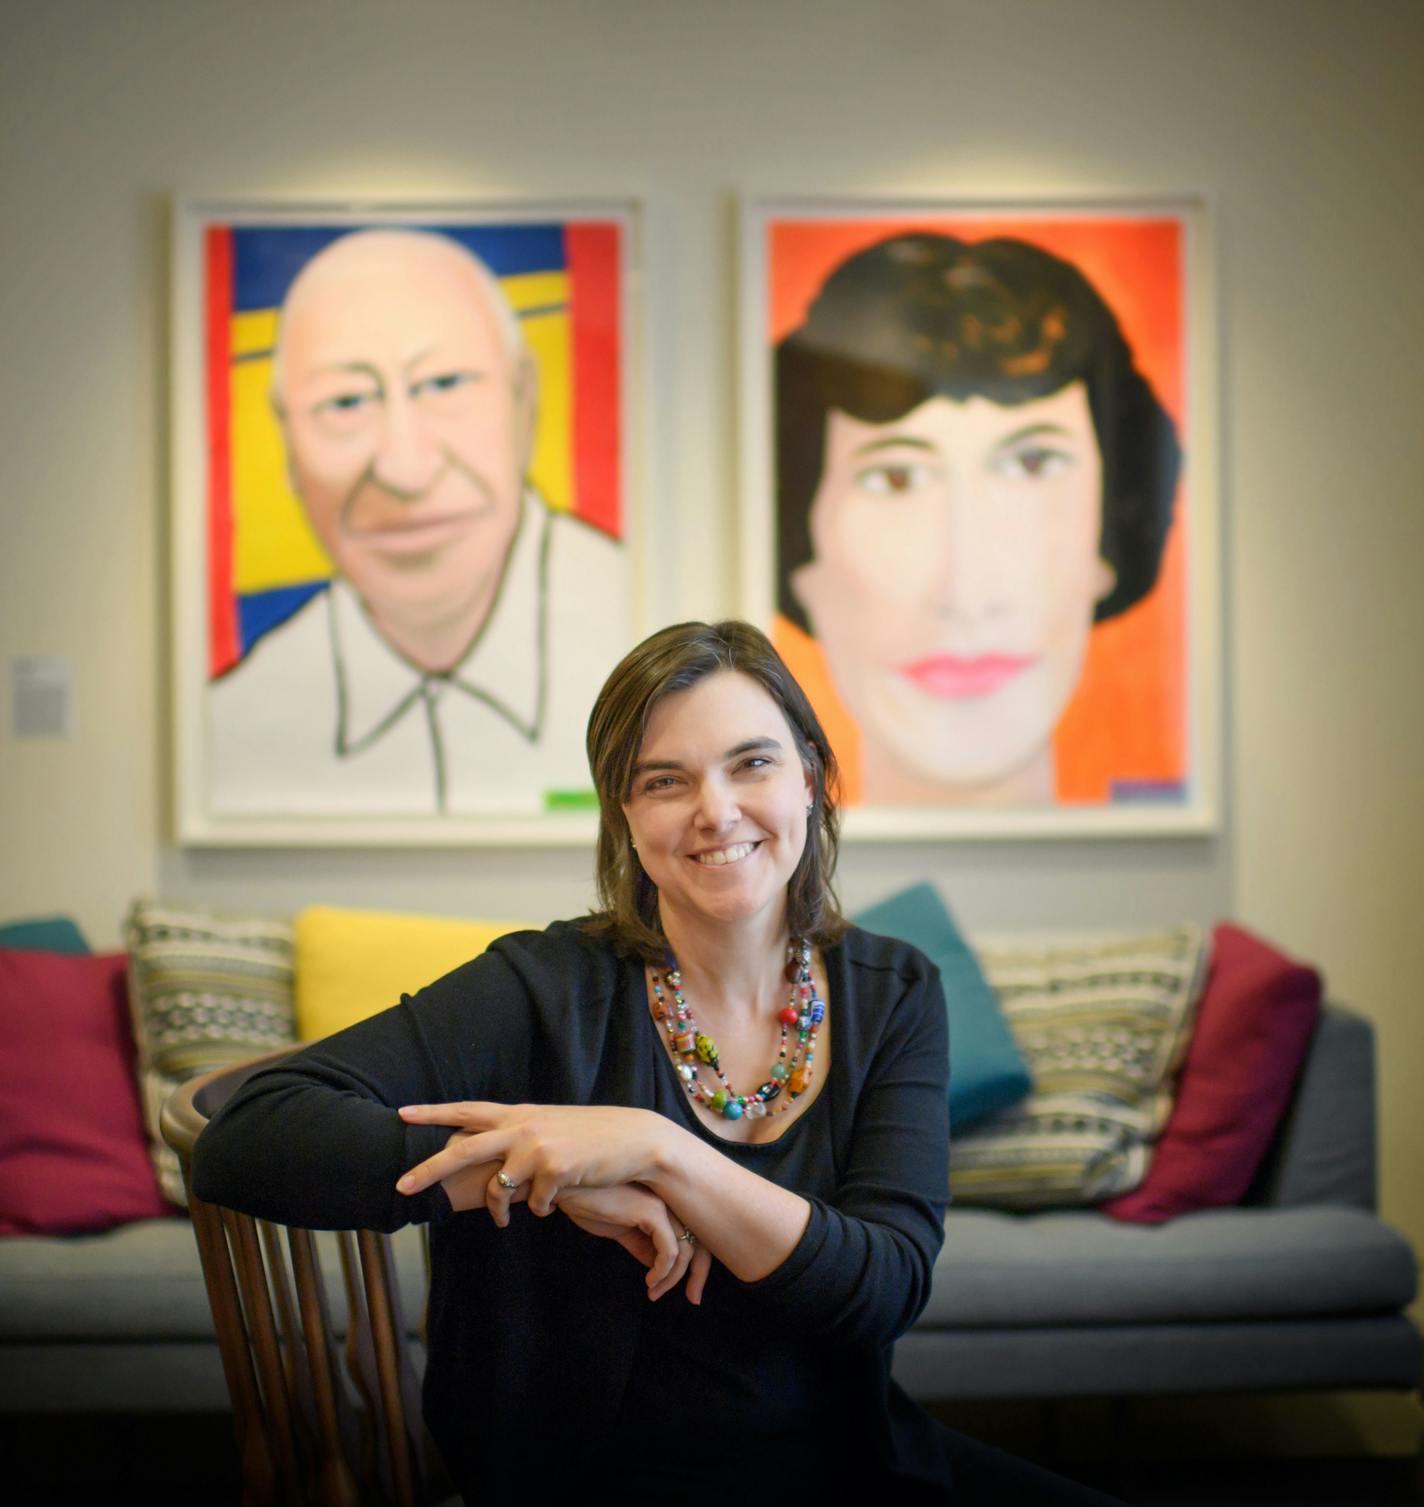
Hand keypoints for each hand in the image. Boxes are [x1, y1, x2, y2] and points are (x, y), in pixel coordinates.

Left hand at [396, 1101, 672, 1222]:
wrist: (634, 1140)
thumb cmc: (591, 1137)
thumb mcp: (550, 1128)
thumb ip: (519, 1136)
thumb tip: (493, 1155)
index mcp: (518, 1114)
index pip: (468, 1110)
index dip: (434, 1112)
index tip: (402, 1114)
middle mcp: (522, 1126)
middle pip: (464, 1148)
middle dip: (429, 1169)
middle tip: (402, 1187)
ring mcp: (537, 1147)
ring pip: (497, 1188)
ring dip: (499, 1210)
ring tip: (507, 1220)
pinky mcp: (555, 1169)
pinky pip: (533, 1204)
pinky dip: (542, 1209)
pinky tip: (557, 1202)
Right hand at [556, 1184, 711, 1303]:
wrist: (570, 1188)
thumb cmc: (592, 1202)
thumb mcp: (622, 1228)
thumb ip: (642, 1244)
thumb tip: (657, 1268)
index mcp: (666, 1203)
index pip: (698, 1235)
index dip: (699, 1265)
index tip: (690, 1292)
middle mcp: (670, 1201)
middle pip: (702, 1241)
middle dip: (699, 1275)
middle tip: (693, 1300)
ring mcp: (664, 1204)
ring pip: (686, 1250)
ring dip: (672, 1279)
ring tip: (654, 1292)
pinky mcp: (652, 1211)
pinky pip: (669, 1250)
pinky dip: (663, 1271)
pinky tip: (649, 1281)